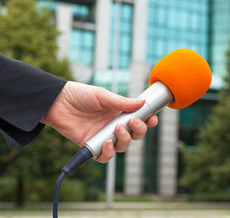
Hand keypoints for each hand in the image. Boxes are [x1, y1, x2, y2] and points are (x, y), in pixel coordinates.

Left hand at [41, 81, 157, 162]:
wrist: (56, 102)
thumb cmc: (79, 95)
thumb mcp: (102, 96)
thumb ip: (122, 102)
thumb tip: (142, 103)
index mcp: (119, 112)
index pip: (139, 119)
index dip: (148, 121)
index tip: (152, 119)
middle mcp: (114, 126)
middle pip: (134, 135)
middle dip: (139, 131)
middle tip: (133, 122)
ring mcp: (103, 136)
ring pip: (122, 147)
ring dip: (125, 140)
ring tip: (116, 129)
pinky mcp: (91, 146)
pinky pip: (104, 157)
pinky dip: (108, 153)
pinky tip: (107, 143)